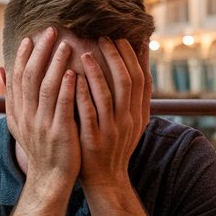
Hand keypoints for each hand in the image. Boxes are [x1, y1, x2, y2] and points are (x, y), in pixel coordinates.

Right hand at [4, 27, 80, 195]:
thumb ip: (13, 96)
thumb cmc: (41, 147)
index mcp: (16, 112)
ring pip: (45, 87)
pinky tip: (73, 71)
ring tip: (65, 44)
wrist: (50, 178)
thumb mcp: (20, 122)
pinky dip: (65, 87)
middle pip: (30, 77)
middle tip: (51, 31)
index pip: (16, 78)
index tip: (30, 38)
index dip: (21, 57)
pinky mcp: (58, 132)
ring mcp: (41, 124)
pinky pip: (61, 105)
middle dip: (40, 52)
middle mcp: (25, 116)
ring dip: (55, 63)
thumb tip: (2, 69)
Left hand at [75, 37, 148, 188]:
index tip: (125, 36)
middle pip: (127, 82)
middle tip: (103, 36)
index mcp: (139, 114)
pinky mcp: (93, 139)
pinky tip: (73, 78)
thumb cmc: (115, 143)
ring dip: (97, 71)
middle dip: (116, 57)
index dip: (135, 56)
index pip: (142, 79)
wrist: (106, 179)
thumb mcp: (132, 121)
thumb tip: (139, 63)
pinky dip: (81, 94)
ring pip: (107, 95)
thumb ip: (135, 96)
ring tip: (85, 51)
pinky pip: (88, 113)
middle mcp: (128, 120)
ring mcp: (111, 130)